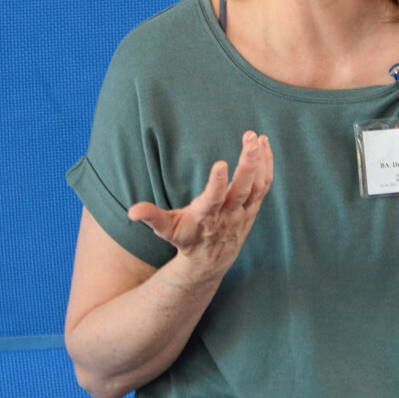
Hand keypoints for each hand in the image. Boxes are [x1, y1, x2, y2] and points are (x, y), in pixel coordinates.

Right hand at [127, 131, 272, 282]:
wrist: (212, 259)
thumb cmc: (187, 239)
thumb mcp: (167, 230)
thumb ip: (151, 217)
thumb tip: (131, 211)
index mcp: (206, 216)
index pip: (214, 199)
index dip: (218, 183)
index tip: (220, 163)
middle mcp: (229, 214)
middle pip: (243, 189)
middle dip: (248, 165)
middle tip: (250, 141)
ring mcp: (244, 211)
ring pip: (257, 185)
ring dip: (260, 161)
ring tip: (257, 137)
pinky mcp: (253, 206)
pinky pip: (264, 185)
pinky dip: (267, 165)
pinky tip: (265, 144)